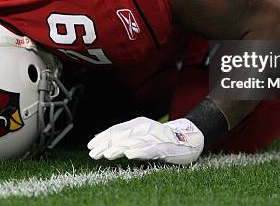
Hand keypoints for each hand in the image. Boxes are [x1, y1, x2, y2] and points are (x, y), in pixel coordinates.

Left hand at [87, 117, 203, 164]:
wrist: (189, 140)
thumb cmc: (162, 140)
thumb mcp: (142, 136)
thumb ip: (126, 138)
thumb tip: (105, 144)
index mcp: (138, 124)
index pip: (116, 130)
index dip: (102, 137)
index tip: (90, 146)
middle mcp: (145, 127)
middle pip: (122, 135)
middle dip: (106, 144)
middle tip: (93, 154)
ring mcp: (155, 136)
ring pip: (133, 141)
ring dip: (119, 148)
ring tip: (107, 154)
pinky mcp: (164, 146)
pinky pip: (150, 148)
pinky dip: (139, 151)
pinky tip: (129, 154)